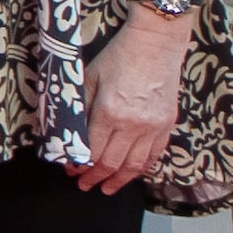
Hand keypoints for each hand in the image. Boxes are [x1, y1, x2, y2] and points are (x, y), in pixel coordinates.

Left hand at [78, 8, 195, 194]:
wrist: (156, 43)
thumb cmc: (119, 56)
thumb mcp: (89, 78)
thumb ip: (79, 108)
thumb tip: (66, 133)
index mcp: (110, 112)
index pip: (92, 151)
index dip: (79, 166)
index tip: (71, 171)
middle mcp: (133, 124)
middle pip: (112, 163)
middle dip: (95, 178)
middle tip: (84, 185)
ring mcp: (153, 126)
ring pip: (135, 165)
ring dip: (119, 181)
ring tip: (106, 188)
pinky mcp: (167, 124)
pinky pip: (155, 155)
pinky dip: (142, 169)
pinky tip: (131, 174)